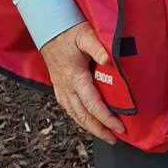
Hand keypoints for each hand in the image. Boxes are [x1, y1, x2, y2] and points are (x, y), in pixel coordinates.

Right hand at [39, 21, 125, 144]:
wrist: (48, 29)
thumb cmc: (68, 31)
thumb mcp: (85, 34)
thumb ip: (98, 47)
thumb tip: (109, 60)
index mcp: (75, 77)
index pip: (92, 104)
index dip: (106, 118)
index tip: (119, 127)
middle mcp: (67, 87)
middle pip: (83, 116)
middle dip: (99, 129)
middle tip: (114, 138)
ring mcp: (61, 88)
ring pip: (75, 114)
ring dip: (89, 127)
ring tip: (104, 134)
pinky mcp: (60, 87)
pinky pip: (69, 108)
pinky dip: (79, 118)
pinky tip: (87, 121)